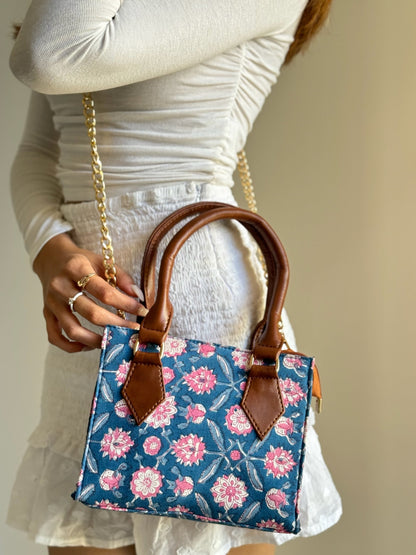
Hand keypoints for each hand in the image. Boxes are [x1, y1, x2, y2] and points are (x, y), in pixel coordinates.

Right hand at [33, 233, 146, 352]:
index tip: (142, 311)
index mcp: (76, 268)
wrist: (52, 259)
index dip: (126, 304)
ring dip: (95, 340)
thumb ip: (121, 277)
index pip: (104, 292)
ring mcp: (51, 302)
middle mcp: (60, 286)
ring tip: (112, 342)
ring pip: (72, 329)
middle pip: (91, 312)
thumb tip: (138, 296)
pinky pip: (55, 336)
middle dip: (116, 325)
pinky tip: (88, 346)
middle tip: (133, 331)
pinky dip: (71, 346)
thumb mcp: (101, 261)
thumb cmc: (81, 262)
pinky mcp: (46, 314)